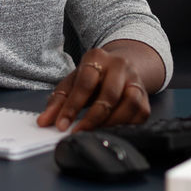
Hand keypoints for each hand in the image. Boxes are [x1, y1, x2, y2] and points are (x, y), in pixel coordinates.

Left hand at [36, 47, 150, 132]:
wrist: (119, 67)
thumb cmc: (92, 77)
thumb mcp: (72, 82)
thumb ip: (58, 101)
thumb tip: (44, 122)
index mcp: (97, 57)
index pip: (85, 83)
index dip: (72, 106)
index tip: (62, 125)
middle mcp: (120, 66)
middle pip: (110, 94)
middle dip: (92, 118)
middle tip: (78, 133)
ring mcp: (136, 80)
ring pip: (130, 103)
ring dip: (111, 123)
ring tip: (94, 133)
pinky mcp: (146, 97)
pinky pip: (140, 115)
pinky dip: (125, 126)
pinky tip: (110, 131)